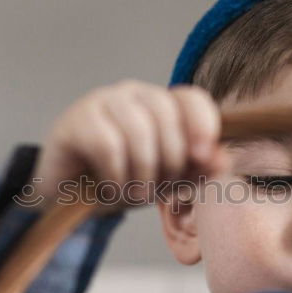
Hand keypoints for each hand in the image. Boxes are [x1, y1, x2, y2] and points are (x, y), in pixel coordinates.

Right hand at [30, 79, 227, 212]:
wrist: (70, 197)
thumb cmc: (121, 181)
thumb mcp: (166, 180)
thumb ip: (196, 169)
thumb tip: (222, 160)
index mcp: (161, 104)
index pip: (191, 99)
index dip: (203, 124)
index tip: (202, 157)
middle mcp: (134, 95)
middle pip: (167, 116)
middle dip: (169, 161)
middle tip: (156, 189)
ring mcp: (103, 102)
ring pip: (139, 129)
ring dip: (142, 172)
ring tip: (133, 193)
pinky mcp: (76, 120)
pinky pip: (109, 144)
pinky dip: (116, 174)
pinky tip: (111, 187)